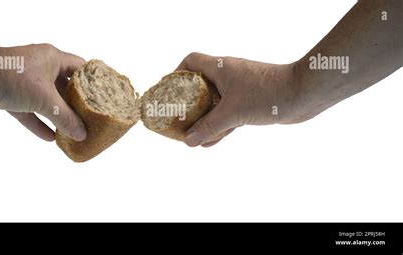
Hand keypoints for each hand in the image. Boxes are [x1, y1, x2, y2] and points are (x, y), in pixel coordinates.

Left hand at [0, 43, 86, 141]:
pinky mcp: (12, 96)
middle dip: (76, 104)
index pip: (81, 68)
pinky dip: (39, 124)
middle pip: (65, 87)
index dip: (93, 81)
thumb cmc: (12, 77)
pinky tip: (50, 138)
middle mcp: (41, 68)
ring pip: (48, 101)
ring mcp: (26, 82)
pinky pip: (30, 112)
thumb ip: (65, 117)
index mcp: (53, 59)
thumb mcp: (45, 99)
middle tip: (90, 118)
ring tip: (73, 130)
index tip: (103, 96)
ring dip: (58, 116)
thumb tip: (81, 134)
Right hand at [176, 52, 302, 146]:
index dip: (177, 74)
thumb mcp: (233, 113)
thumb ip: (209, 127)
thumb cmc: (268, 94)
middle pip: (200, 87)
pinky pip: (228, 114)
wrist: (303, 94)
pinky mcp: (250, 102)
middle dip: (188, 105)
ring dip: (204, 120)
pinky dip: (219, 126)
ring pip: (214, 104)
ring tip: (190, 138)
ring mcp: (240, 89)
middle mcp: (228, 76)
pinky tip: (209, 142)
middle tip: (178, 120)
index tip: (170, 91)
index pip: (190, 62)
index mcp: (220, 68)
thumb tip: (189, 141)